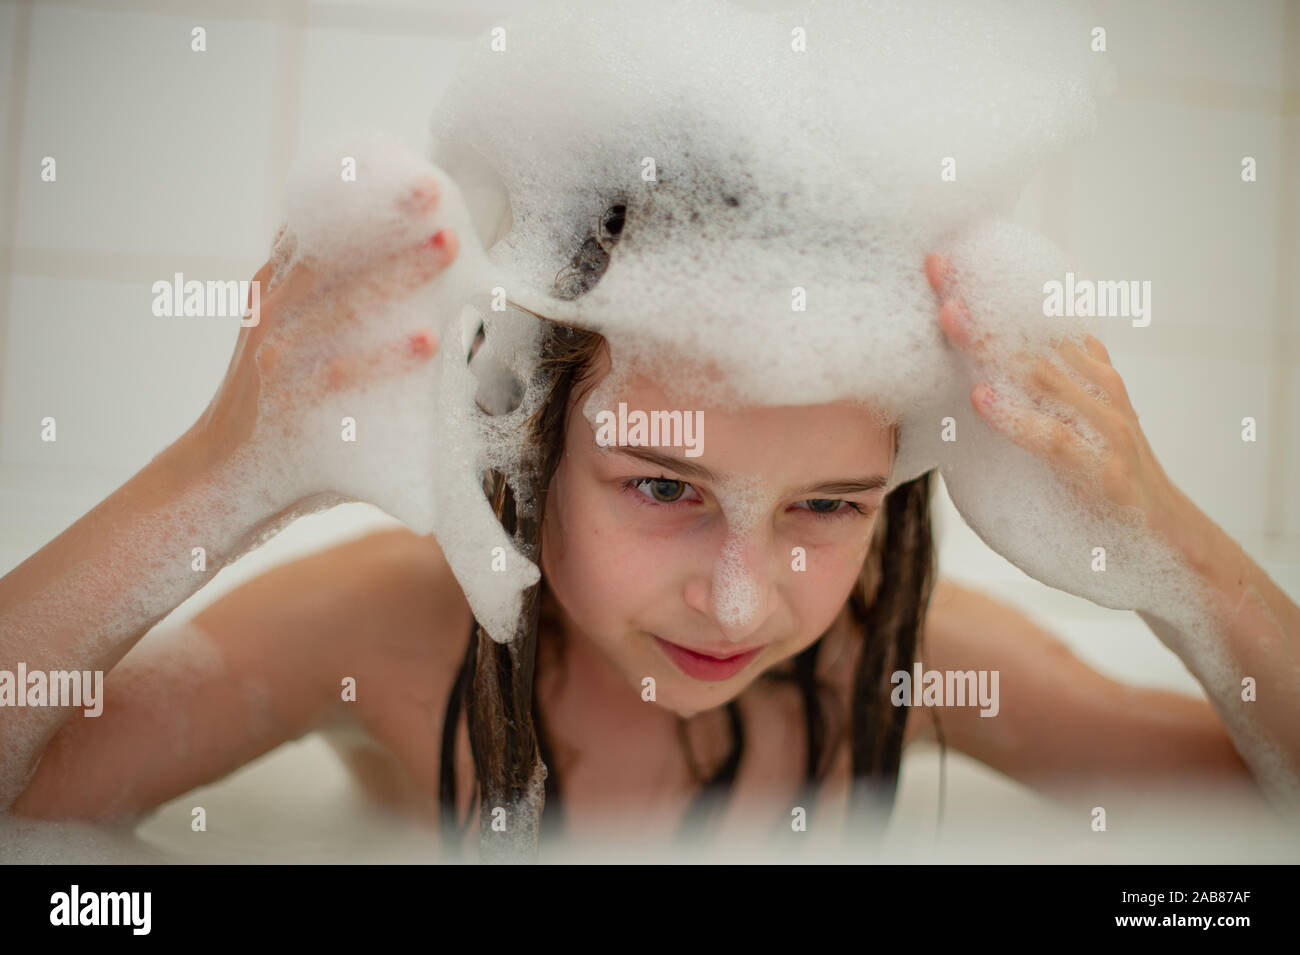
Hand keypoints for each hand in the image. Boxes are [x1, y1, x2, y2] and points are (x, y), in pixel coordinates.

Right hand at [197, 180, 456, 467]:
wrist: (216, 483)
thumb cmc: (278, 416)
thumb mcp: (291, 349)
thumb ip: (332, 317)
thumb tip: (415, 296)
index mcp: (273, 294)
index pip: (313, 231)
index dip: (358, 198)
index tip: (408, 171)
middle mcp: (271, 316)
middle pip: (329, 254)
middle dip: (384, 219)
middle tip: (435, 191)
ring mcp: (276, 361)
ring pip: (340, 305)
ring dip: (397, 274)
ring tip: (447, 246)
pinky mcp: (289, 409)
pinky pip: (341, 375)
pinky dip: (384, 356)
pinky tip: (428, 340)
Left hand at [924, 252, 1194, 551]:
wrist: (1172, 549)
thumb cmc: (1107, 491)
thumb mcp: (1074, 432)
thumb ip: (1039, 401)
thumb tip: (973, 380)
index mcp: (1089, 375)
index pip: (1035, 319)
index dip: (992, 287)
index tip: (945, 259)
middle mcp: (1099, 390)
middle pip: (1032, 334)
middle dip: (981, 300)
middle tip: (935, 266)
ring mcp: (1104, 428)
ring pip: (1041, 375)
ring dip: (991, 345)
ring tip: (947, 316)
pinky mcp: (1101, 472)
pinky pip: (1054, 439)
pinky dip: (1017, 417)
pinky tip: (981, 399)